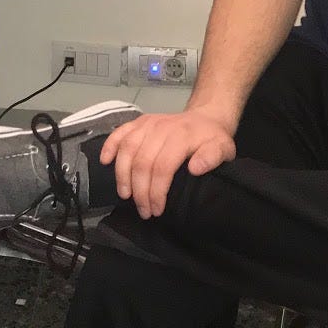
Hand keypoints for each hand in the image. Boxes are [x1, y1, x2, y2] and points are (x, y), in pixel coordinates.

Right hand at [97, 107, 237, 217]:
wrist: (205, 117)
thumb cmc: (212, 138)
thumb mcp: (222, 149)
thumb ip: (212, 157)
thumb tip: (195, 168)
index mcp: (181, 136)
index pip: (162, 167)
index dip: (156, 192)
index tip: (156, 210)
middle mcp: (161, 128)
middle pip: (142, 162)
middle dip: (140, 191)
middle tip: (143, 210)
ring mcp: (147, 124)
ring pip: (127, 149)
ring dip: (122, 175)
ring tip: (125, 195)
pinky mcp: (138, 122)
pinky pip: (119, 132)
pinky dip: (109, 146)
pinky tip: (104, 162)